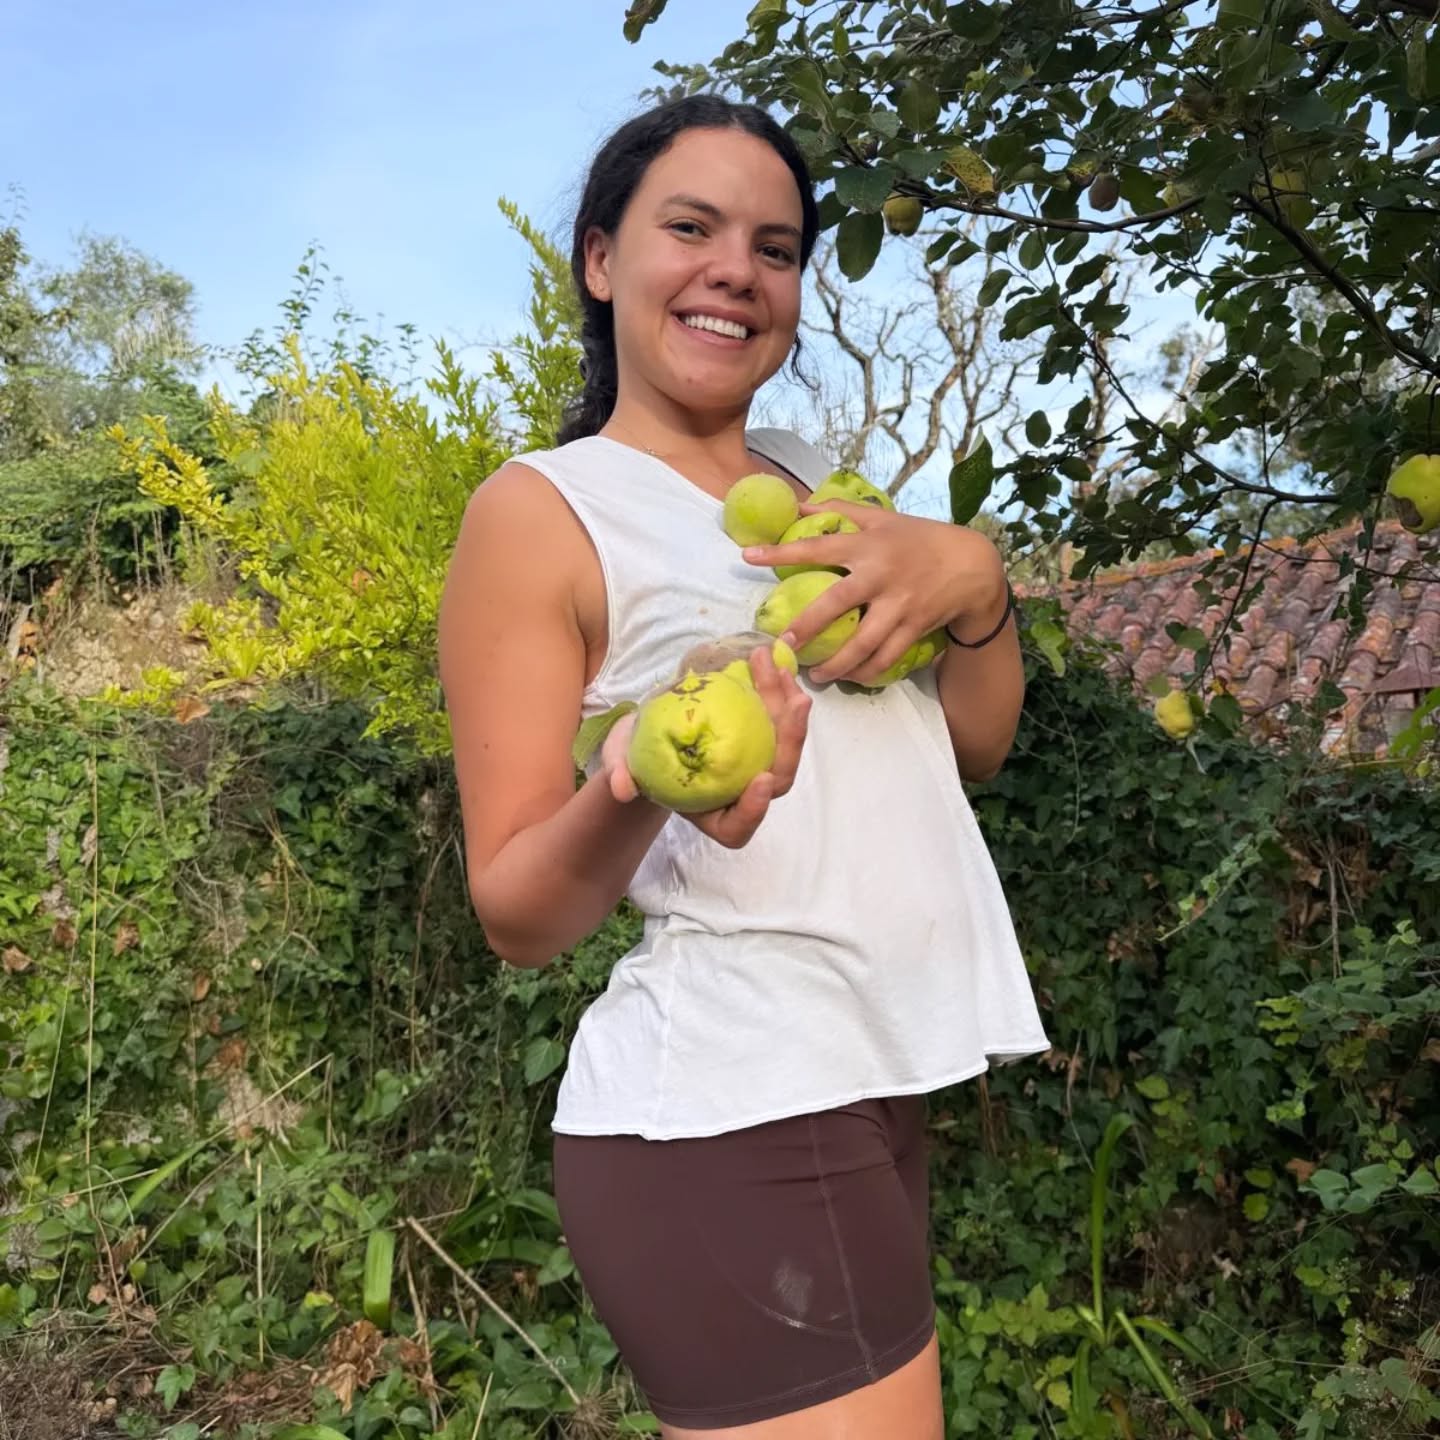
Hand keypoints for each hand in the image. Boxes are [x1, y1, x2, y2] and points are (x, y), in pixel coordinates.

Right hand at [599, 645, 811, 848]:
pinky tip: (775, 664)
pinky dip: (779, 691)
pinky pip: (779, 718)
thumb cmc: (635, 755)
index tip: (760, 780)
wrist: (648, 730)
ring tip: (780, 671)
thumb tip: (622, 787)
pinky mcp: (759, 736)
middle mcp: (739, 792)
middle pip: (776, 779)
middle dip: (791, 743)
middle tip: (795, 705)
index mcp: (710, 813)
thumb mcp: (621, 761)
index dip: (753, 810)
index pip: (737, 826)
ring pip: (784, 744)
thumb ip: (620, 773)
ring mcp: (753, 763)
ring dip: (788, 706)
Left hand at [741, 499, 1010, 683]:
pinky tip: (849, 678)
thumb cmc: (919, 538)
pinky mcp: (914, 627)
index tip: (748, 557)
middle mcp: (881, 575)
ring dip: (836, 663)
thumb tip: (798, 503)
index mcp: (868, 545)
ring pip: (863, 642)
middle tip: (783, 646)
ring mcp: (899, 605)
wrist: (971, 565)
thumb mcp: (881, 518)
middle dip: (806, 627)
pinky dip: (866, 672)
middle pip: (836, 604)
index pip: (818, 546)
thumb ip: (839, 509)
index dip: (782, 552)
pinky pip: (886, 657)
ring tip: (815, 675)